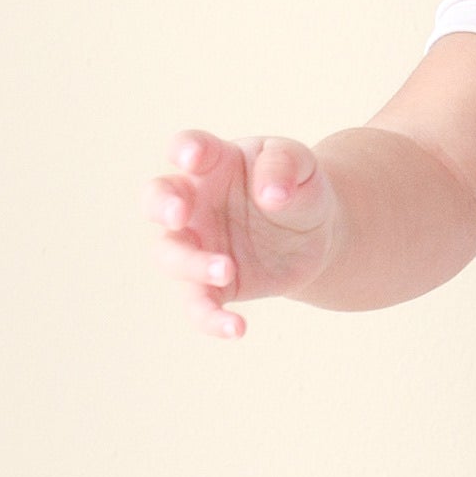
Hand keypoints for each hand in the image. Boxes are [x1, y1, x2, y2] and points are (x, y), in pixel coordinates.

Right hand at [143, 131, 343, 338]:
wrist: (318, 234)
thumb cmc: (298, 187)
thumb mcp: (302, 166)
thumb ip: (285, 167)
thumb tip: (271, 195)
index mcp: (213, 162)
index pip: (188, 148)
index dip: (185, 150)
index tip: (193, 157)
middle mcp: (194, 202)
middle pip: (157, 199)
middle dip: (161, 206)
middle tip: (179, 215)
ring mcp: (197, 244)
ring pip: (170, 256)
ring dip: (191, 264)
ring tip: (227, 270)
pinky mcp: (211, 284)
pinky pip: (198, 304)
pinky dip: (210, 318)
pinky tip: (236, 328)